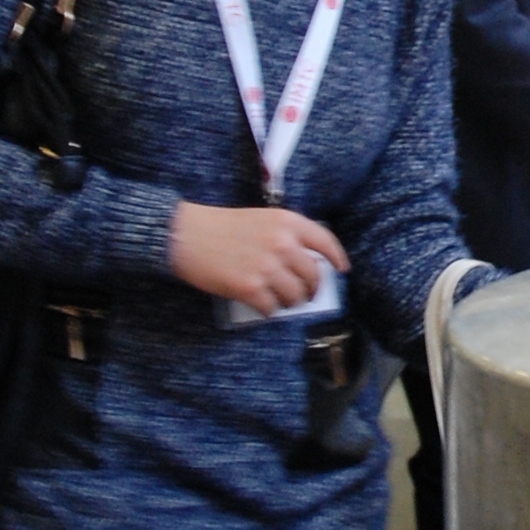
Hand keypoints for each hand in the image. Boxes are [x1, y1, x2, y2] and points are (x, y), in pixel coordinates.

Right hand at [168, 201, 348, 314]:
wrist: (188, 235)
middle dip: (311, 289)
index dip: (336, 259)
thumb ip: (286, 236)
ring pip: (296, 295)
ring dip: (291, 302)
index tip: (341, 270)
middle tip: (305, 294)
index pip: (325, 242)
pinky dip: (269, 310)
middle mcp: (283, 244)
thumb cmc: (221, 226)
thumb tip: (306, 264)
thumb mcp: (262, 218)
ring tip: (281, 300)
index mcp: (287, 222)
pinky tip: (262, 305)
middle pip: (313, 275)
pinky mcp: (250, 288)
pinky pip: (272, 308)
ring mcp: (268, 267)